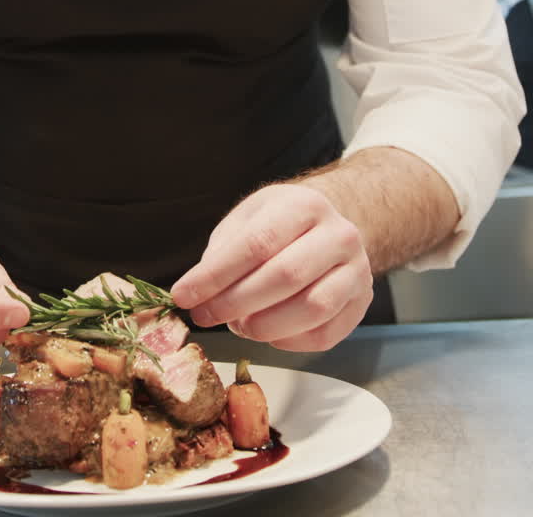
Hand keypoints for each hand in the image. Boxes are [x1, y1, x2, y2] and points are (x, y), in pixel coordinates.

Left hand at [171, 183, 372, 350]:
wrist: (330, 229)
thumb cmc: (281, 225)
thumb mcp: (249, 219)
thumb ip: (223, 251)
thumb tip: (196, 291)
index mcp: (304, 205)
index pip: (256, 243)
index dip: (215, 274)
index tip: (184, 295)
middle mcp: (338, 234)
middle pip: (284, 276)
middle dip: (235, 303)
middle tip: (204, 316)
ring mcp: (357, 270)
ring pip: (310, 309)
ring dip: (264, 326)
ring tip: (238, 324)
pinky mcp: (362, 304)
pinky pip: (324, 335)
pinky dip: (288, 341)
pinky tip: (268, 332)